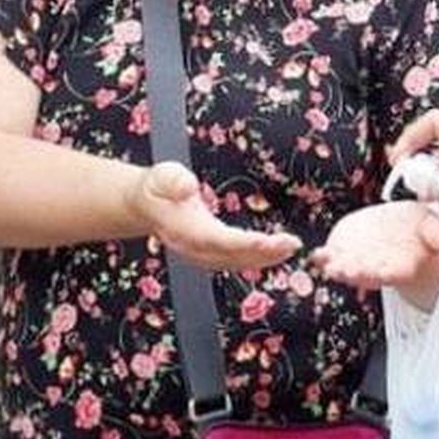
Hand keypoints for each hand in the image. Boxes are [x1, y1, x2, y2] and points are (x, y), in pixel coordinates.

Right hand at [128, 162, 300, 269]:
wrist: (145, 205)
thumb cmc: (157, 187)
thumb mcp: (161, 176)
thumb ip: (173, 180)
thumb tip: (186, 186)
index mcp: (183, 231)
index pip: (216, 240)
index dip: (241, 243)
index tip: (265, 241)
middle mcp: (194, 249)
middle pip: (232, 256)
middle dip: (264, 253)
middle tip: (292, 244)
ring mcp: (202, 256)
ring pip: (238, 263)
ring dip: (267, 258)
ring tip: (292, 247)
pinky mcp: (211, 256)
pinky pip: (238, 261)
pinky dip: (261, 259)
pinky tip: (280, 252)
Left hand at [309, 200, 438, 305]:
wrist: (403, 231)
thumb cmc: (422, 231)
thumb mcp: (435, 227)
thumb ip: (438, 234)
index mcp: (404, 265)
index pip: (398, 272)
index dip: (390, 272)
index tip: (385, 272)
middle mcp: (380, 268)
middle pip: (370, 275)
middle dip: (360, 273)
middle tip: (350, 272)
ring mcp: (359, 262)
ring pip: (348, 270)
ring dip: (338, 269)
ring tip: (331, 266)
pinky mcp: (344, 251)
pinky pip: (331, 257)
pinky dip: (323, 258)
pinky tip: (316, 255)